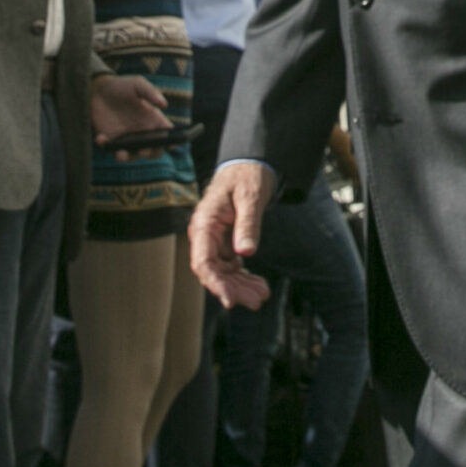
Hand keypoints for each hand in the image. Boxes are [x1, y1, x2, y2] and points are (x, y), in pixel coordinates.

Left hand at [89, 72, 168, 151]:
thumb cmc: (122, 85)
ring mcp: (127, 139)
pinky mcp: (111, 140)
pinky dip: (106, 146)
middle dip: (150, 153)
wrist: (97, 89)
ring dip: (127, 157)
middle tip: (143, 150)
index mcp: (153, 120)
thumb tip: (164, 104)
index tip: (170, 144)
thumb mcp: (137, 84)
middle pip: (153, 150)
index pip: (167, 134)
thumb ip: (150, 92)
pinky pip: (110, 149)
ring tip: (120, 154)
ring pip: (132, 155)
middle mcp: (143, 132)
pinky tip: (101, 138)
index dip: (172, 141)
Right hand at [189, 160, 278, 309]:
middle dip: (233, 289)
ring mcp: (214, 241)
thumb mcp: (250, 196)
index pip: (203, 261)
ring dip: (240, 287)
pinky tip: (258, 284)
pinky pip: (230, 267)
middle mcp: (205, 235)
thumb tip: (246, 252)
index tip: (229, 301)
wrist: (249, 165)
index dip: (214, 283)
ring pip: (222, 273)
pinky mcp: (224, 244)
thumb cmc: (247, 176)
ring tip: (261, 295)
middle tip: (257, 300)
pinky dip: (243, 277)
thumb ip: (248, 223)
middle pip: (213, 272)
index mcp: (204, 223)